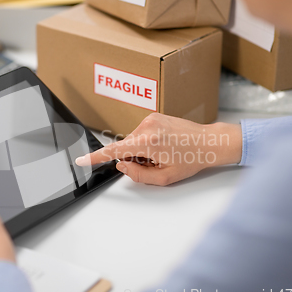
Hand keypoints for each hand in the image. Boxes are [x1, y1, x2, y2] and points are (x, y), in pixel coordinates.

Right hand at [76, 113, 241, 185]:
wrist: (210, 142)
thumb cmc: (192, 159)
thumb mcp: (165, 176)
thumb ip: (138, 174)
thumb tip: (122, 166)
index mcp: (148, 142)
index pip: (114, 151)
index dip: (95, 157)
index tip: (81, 161)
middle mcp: (147, 127)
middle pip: (125, 147)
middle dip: (134, 158)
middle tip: (156, 163)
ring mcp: (150, 118)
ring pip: (133, 141)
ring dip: (142, 150)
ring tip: (163, 154)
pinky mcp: (154, 115)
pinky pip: (141, 133)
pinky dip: (146, 142)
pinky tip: (163, 146)